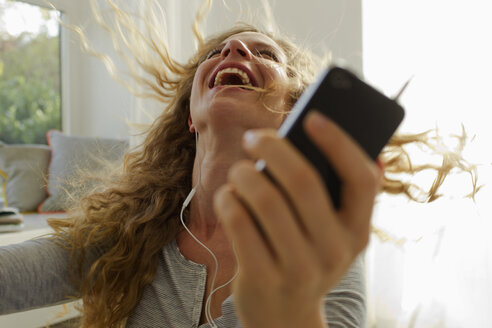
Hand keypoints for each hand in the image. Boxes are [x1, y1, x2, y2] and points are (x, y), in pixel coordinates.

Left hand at [213, 111, 381, 327]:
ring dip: (245, 174)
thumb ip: (329, 192)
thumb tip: (326, 137)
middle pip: (304, 181)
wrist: (284, 317)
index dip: (339, 143)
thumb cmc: (304, 257)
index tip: (312, 117)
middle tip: (254, 138)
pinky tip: (227, 196)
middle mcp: (335, 251)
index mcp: (358, 231)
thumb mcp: (328, 232)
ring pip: (266, 199)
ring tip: (239, 170)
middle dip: (273, 148)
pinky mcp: (263, 278)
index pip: (362, 179)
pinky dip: (228, 199)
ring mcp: (300, 268)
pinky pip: (239, 222)